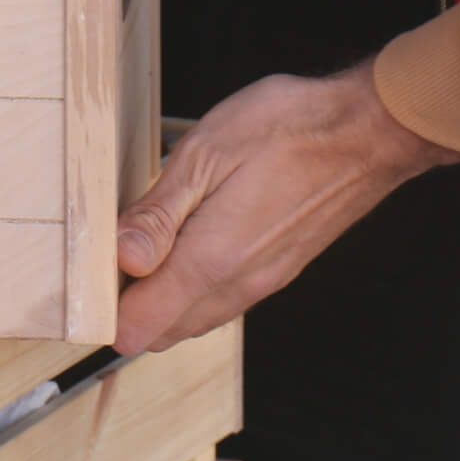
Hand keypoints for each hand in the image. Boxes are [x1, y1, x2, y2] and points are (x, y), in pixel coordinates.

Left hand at [113, 66, 459, 354]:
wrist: (370, 131)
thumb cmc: (289, 130)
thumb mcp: (204, 155)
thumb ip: (159, 215)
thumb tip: (123, 262)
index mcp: (211, 261)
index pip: (141, 327)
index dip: (106, 311)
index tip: (89, 275)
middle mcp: (238, 285)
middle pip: (164, 331)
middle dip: (130, 307)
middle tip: (111, 254)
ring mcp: (263, 282)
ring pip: (196, 319)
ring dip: (164, 300)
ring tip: (146, 246)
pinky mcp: (279, 270)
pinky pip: (224, 301)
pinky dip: (195, 289)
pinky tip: (188, 246)